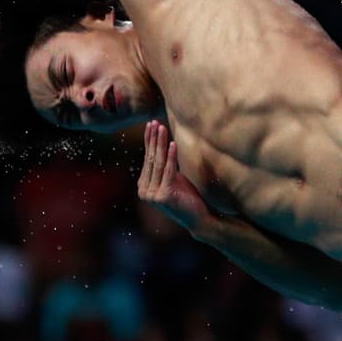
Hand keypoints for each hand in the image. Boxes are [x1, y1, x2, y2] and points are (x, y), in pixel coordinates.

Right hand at [137, 121, 212, 235]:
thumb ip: (164, 166)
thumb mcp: (173, 178)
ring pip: (158, 163)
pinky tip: (173, 143)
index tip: (151, 124)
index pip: (146, 159)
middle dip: (153, 139)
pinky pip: (168, 170)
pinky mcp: (164, 195)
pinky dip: (171, 156)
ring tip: (162, 128)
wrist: (198, 218)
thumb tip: (162, 143)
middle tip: (154, 122)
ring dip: (160, 143)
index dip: (149, 141)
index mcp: (143, 186)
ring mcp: (152, 195)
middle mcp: (144, 191)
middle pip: (151, 159)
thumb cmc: (187, 197)